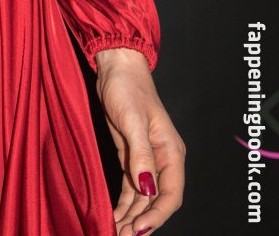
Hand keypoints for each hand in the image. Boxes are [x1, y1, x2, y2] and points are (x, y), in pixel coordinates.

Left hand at [94, 47, 185, 234]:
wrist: (116, 67)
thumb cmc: (127, 87)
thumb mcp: (133, 120)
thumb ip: (141, 154)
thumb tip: (147, 187)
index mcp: (171, 151)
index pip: (171, 194)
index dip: (157, 215)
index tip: (139, 228)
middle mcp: (162, 159)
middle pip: (157, 201)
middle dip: (143, 221)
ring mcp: (146, 159)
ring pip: (143, 197)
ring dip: (132, 216)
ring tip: (116, 232)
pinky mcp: (131, 156)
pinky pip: (131, 188)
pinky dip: (124, 203)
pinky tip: (114, 216)